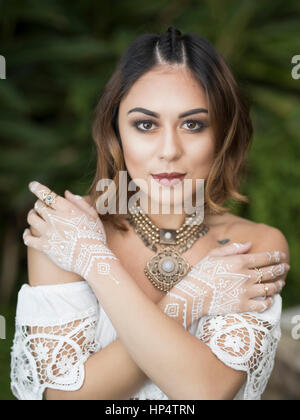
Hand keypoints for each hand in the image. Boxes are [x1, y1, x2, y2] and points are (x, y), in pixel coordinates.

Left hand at [23, 181, 117, 279]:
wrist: (92, 258)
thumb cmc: (96, 237)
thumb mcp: (92, 216)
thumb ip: (79, 202)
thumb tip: (66, 193)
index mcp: (68, 209)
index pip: (48, 194)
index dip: (38, 188)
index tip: (32, 185)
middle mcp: (56, 219)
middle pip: (39, 205)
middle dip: (40, 204)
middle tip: (42, 205)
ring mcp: (49, 232)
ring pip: (32, 218)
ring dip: (32, 214)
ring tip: (34, 215)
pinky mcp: (45, 246)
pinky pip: (28, 238)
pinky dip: (26, 234)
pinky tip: (27, 233)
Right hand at [160, 241, 288, 328]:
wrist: (193, 295)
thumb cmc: (201, 273)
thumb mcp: (213, 254)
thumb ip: (232, 248)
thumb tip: (249, 244)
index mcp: (239, 261)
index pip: (264, 257)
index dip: (275, 256)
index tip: (281, 255)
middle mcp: (245, 276)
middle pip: (270, 272)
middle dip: (281, 268)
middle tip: (285, 267)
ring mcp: (245, 292)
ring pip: (270, 288)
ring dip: (278, 285)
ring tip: (281, 283)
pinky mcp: (243, 306)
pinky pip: (263, 304)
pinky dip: (269, 301)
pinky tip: (270, 298)